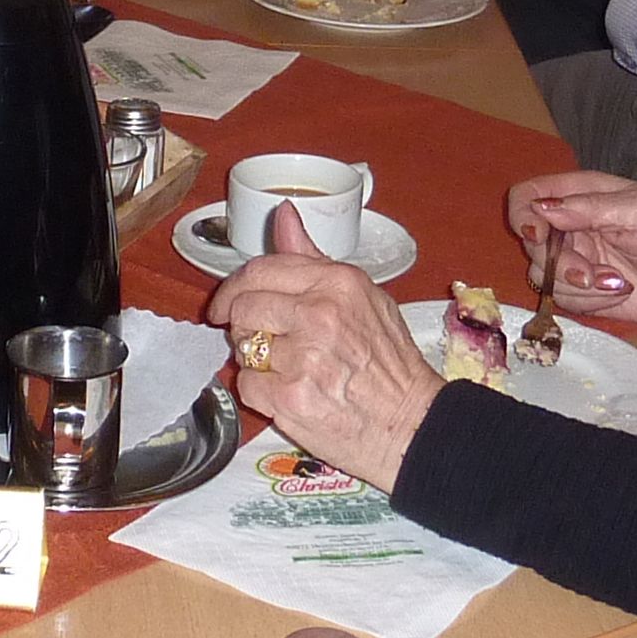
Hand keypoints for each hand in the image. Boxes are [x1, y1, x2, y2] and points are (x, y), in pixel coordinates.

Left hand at [209, 211, 438, 489]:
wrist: (411, 424)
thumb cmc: (390, 363)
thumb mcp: (365, 297)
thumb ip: (315, 260)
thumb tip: (283, 214)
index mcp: (338, 282)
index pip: (261, 269)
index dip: (234, 288)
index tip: (225, 304)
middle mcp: (319, 314)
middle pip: (243, 307)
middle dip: (243, 326)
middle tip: (264, 342)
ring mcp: (303, 357)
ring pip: (242, 347)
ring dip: (255, 361)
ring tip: (288, 370)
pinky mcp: (290, 398)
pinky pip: (247, 385)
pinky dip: (261, 393)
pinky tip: (291, 394)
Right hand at [504, 172, 636, 344]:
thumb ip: (590, 207)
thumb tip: (541, 210)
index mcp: (580, 195)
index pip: (527, 195)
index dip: (523, 214)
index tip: (538, 235)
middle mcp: (569, 226)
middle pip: (529, 240)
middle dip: (558, 261)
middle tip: (588, 272)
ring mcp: (573, 262)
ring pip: (541, 274)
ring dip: (577, 285)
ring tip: (616, 283)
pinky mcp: (580, 294)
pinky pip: (561, 300)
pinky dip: (589, 300)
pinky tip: (618, 293)